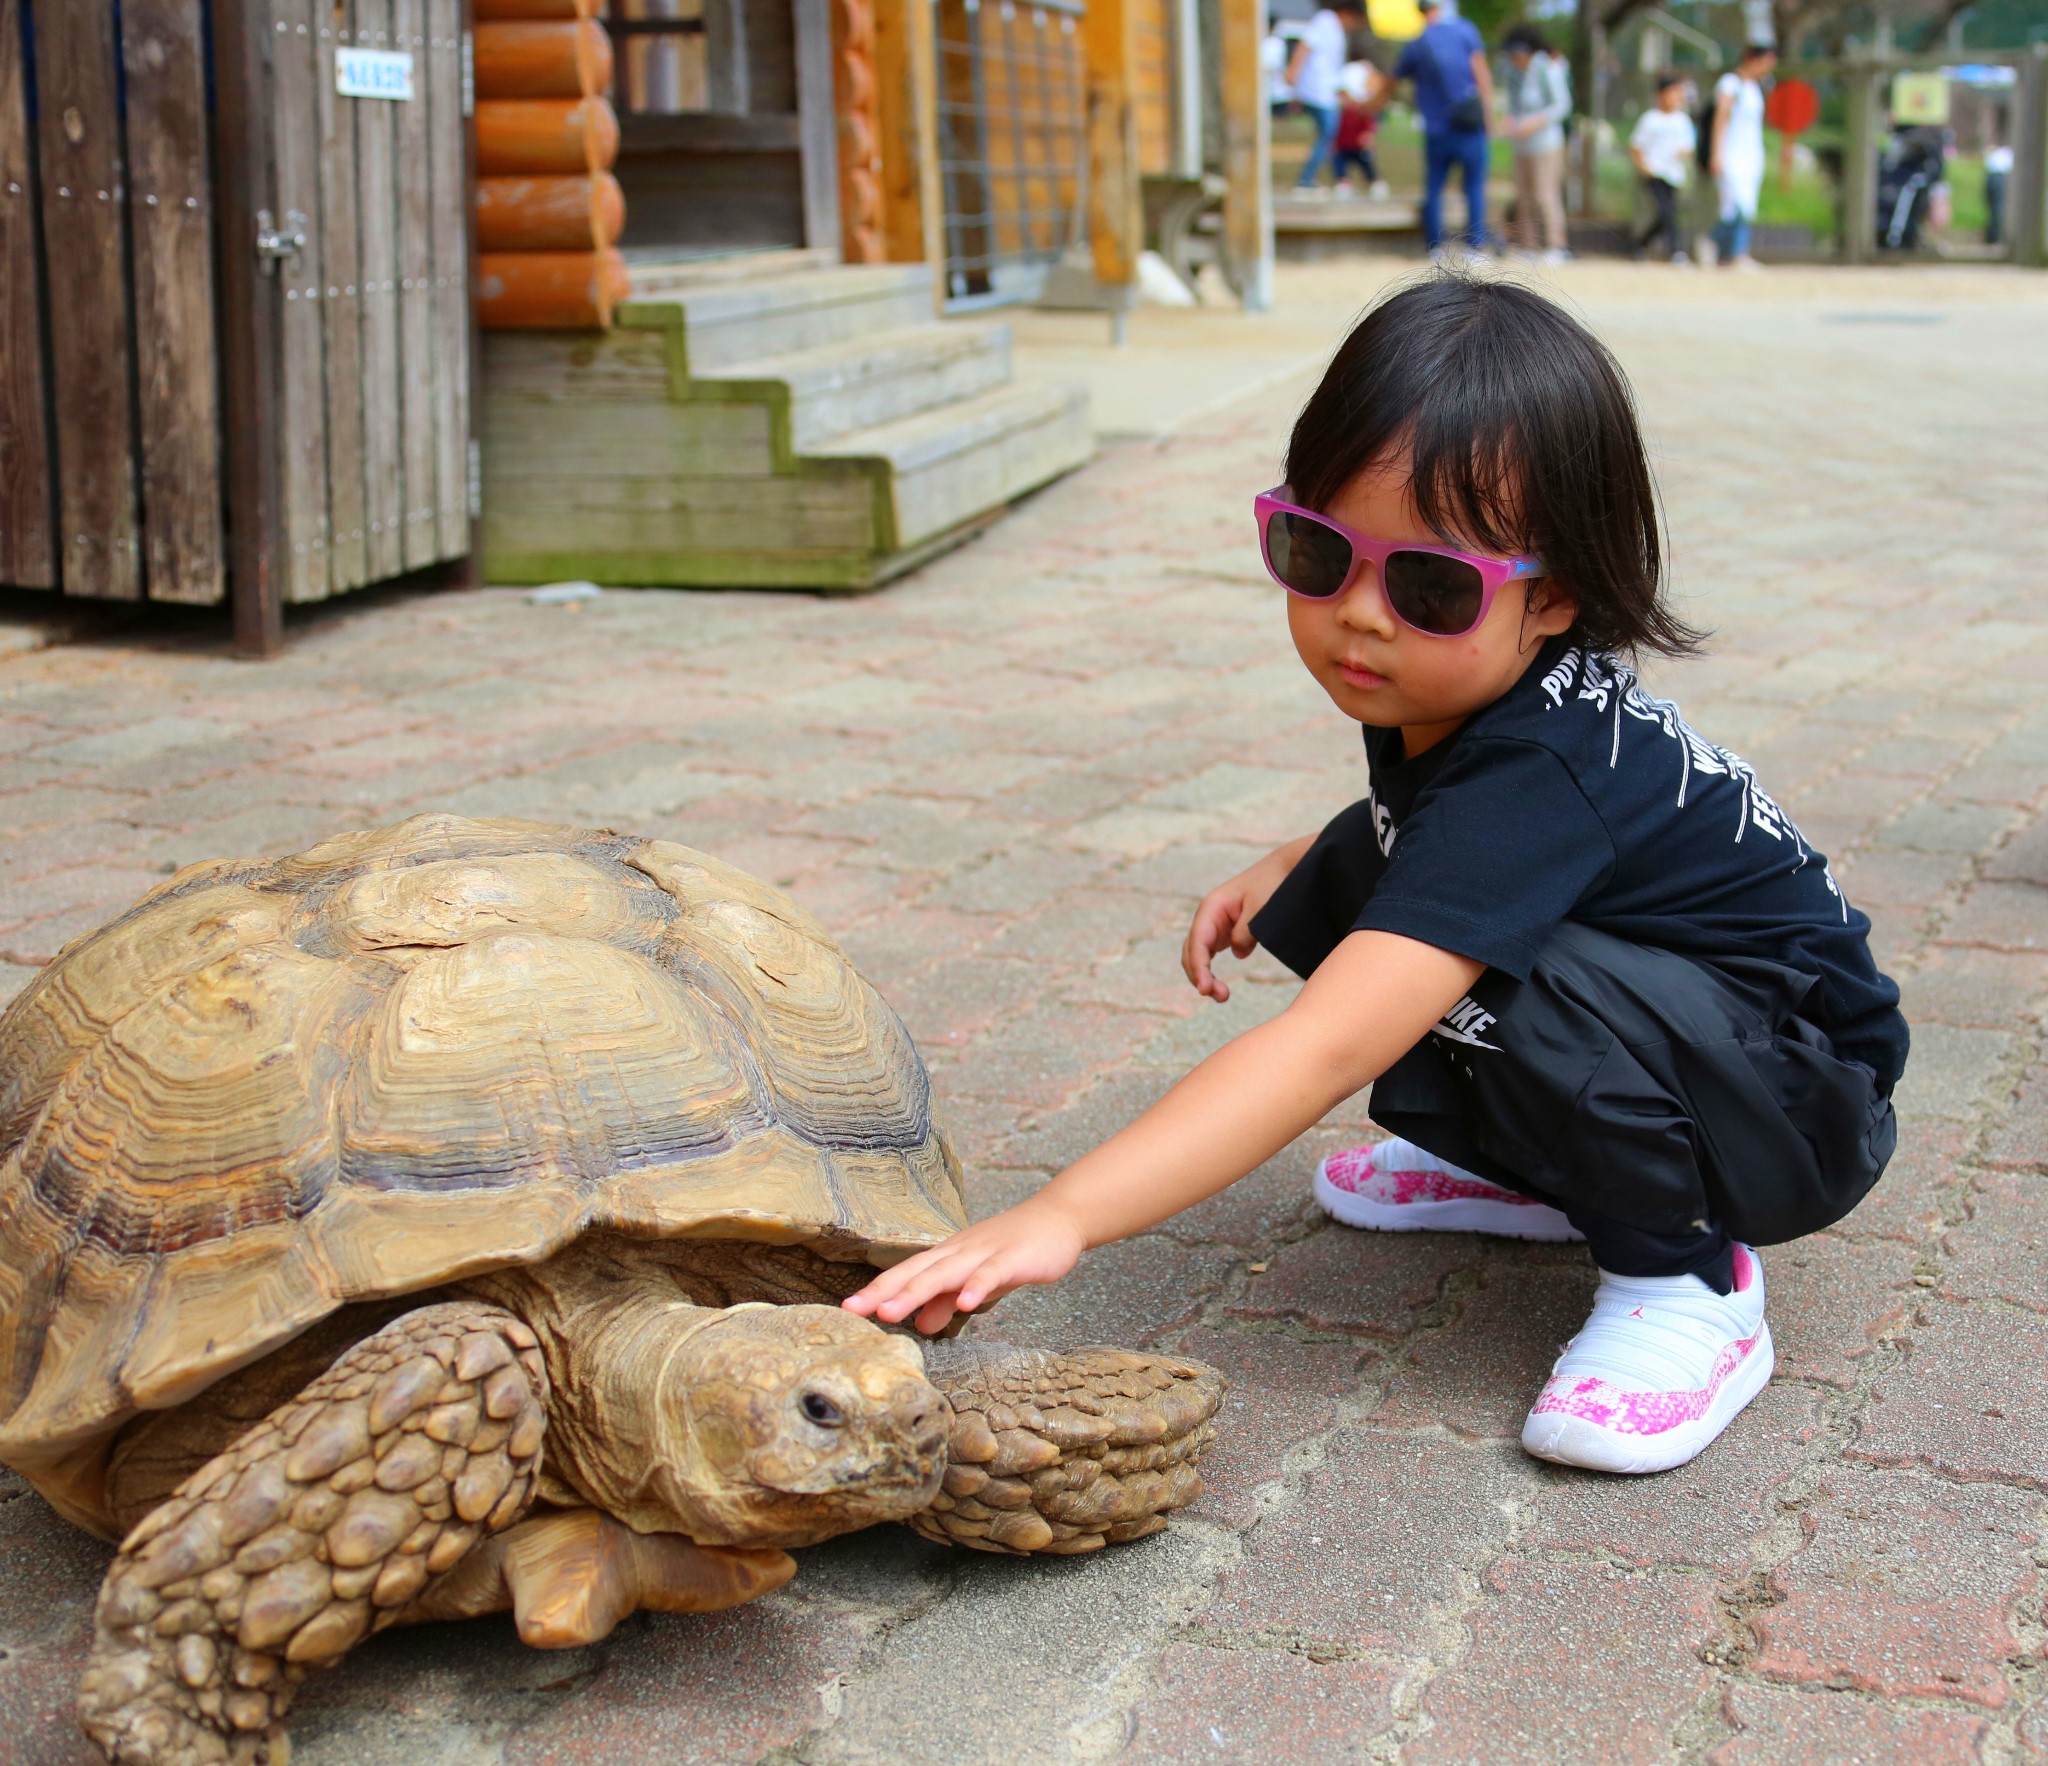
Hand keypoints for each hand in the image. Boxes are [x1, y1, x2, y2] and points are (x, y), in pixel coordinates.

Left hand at [842, 1198, 1087, 1333]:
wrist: (1057, 1220)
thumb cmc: (1013, 1251)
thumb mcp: (974, 1280)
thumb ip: (947, 1300)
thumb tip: (921, 1323)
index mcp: (947, 1257)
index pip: (905, 1274)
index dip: (877, 1292)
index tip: (846, 1310)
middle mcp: (959, 1251)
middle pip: (916, 1272)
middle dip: (884, 1292)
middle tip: (853, 1311)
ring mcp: (984, 1253)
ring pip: (946, 1273)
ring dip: (917, 1292)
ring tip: (891, 1313)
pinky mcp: (1013, 1258)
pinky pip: (992, 1274)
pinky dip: (977, 1288)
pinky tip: (965, 1306)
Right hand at [1182, 839, 1303, 1002]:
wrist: (1284, 870)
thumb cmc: (1272, 884)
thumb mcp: (1262, 908)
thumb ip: (1247, 931)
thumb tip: (1237, 953)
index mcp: (1212, 906)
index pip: (1197, 941)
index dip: (1199, 967)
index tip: (1205, 989)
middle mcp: (1208, 916)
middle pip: (1192, 951)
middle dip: (1200, 976)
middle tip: (1221, 997)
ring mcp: (1214, 925)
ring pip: (1198, 956)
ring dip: (1204, 977)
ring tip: (1222, 996)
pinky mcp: (1224, 933)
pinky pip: (1209, 956)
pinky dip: (1210, 972)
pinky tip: (1221, 988)